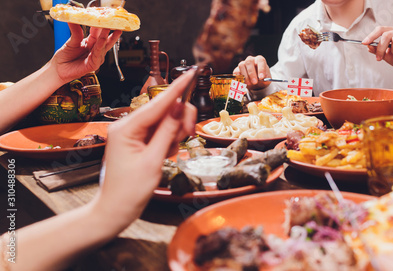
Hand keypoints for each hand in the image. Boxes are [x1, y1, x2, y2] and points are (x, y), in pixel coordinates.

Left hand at [51, 23, 121, 83]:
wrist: (59, 69)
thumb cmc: (65, 57)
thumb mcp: (71, 41)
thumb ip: (75, 31)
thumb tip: (73, 20)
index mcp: (90, 42)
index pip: (98, 32)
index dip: (101, 25)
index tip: (104, 17)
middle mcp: (95, 49)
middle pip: (105, 39)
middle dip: (110, 31)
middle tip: (115, 22)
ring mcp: (96, 57)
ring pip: (103, 46)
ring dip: (107, 36)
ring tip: (110, 28)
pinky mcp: (94, 64)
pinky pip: (98, 55)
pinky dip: (101, 47)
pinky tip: (103, 41)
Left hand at [94, 70, 197, 226]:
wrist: (116, 209)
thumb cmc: (129, 190)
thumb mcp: (153, 161)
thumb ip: (168, 132)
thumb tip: (179, 108)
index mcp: (126, 128)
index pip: (157, 104)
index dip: (176, 89)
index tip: (190, 74)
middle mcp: (128, 126)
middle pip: (163, 111)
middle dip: (178, 120)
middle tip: (187, 133)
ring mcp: (133, 133)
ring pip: (164, 122)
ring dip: (174, 133)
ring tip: (170, 152)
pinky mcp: (138, 141)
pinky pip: (161, 132)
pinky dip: (169, 141)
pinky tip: (165, 155)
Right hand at [233, 55, 271, 89]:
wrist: (257, 82)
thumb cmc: (262, 78)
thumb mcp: (267, 79)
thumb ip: (266, 79)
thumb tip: (264, 80)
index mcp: (259, 60)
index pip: (260, 60)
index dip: (261, 69)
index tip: (261, 77)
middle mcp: (251, 59)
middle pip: (249, 62)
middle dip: (251, 73)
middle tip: (254, 82)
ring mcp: (243, 63)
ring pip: (241, 65)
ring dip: (245, 76)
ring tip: (249, 84)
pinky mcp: (237, 69)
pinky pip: (236, 72)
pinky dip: (239, 78)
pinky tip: (243, 82)